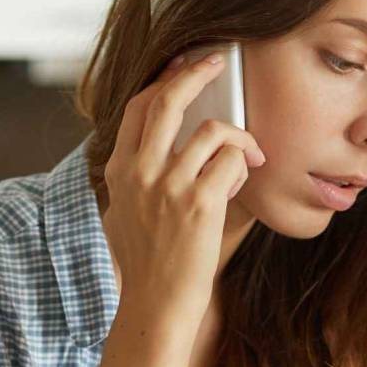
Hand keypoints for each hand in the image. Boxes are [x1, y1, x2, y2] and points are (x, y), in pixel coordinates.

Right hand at [100, 50, 265, 321]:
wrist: (156, 305)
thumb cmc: (149, 264)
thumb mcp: (128, 212)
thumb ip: (141, 176)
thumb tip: (176, 140)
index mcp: (119, 171)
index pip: (138, 107)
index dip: (165, 79)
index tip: (184, 65)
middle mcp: (138, 172)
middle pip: (168, 100)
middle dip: (197, 72)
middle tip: (219, 61)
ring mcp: (168, 186)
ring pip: (212, 130)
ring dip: (238, 139)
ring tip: (247, 157)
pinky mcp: (199, 203)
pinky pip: (232, 160)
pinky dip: (244, 165)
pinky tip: (242, 181)